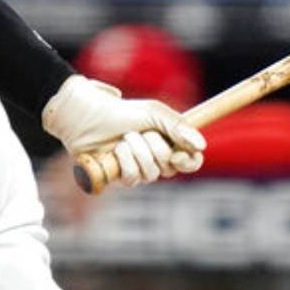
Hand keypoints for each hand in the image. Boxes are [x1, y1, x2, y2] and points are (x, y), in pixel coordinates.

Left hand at [41, 74, 202, 191]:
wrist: (87, 116)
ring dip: (138, 152)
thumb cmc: (120, 111)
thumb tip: (202, 146)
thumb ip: (179, 127)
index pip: (190, 162)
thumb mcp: (154, 113)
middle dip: (156, 148)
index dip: (189, 162)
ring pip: (151, 174)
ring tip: (124, 138)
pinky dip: (125, 161)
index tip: (179, 155)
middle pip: (171, 168)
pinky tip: (115, 150)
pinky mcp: (120, 177)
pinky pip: (133, 178)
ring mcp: (138, 169)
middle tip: (140, 132)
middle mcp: (155, 159)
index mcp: (168, 142)